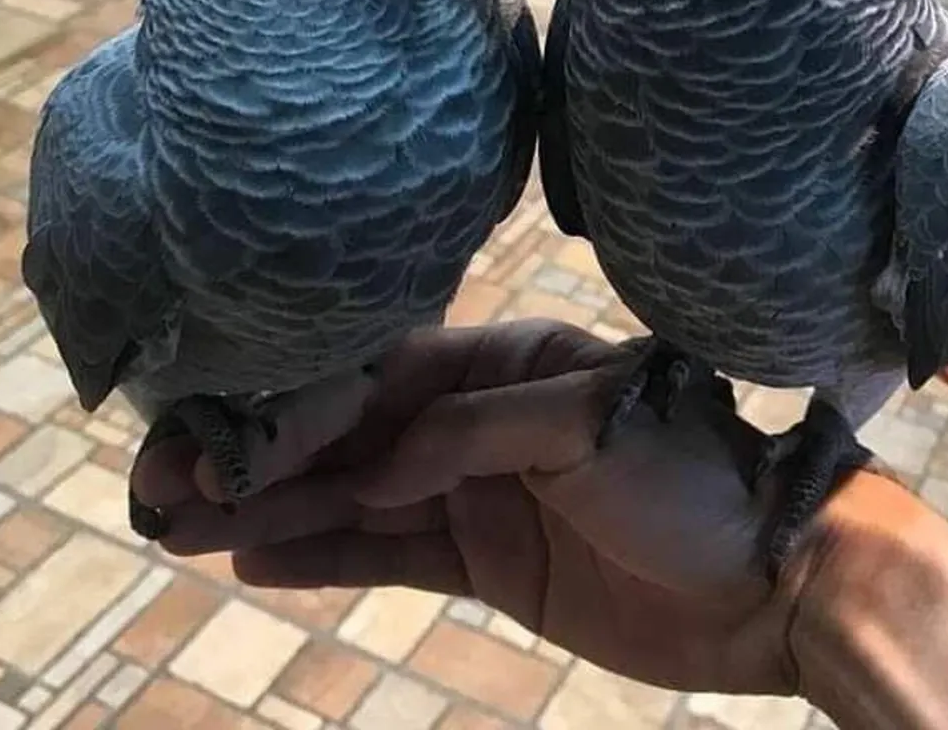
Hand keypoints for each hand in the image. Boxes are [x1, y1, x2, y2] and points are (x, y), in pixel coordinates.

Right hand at [131, 320, 800, 694]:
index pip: (382, 374)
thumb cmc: (695, 479)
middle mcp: (484, 420)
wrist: (777, 583)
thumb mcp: (584, 426)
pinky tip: (261, 559)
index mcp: (509, 364)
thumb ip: (473, 434)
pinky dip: (330, 559)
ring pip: (361, 501)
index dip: (303, 404)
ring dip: (279, 512)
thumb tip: (378, 466)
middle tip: (171, 487)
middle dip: (268, 461)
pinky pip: (394, 558)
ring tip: (187, 528)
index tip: (225, 433)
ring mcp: (482, 494)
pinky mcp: (491, 561)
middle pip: (356, 438)